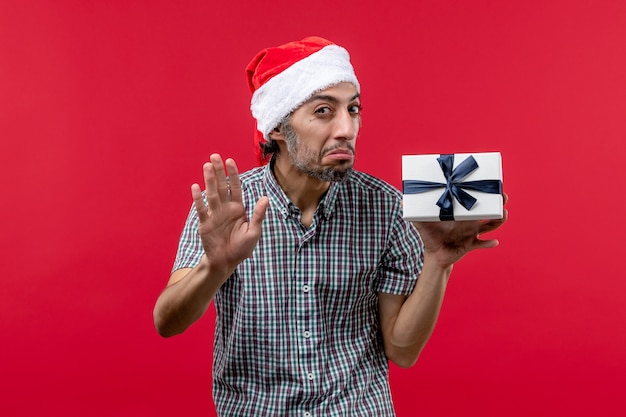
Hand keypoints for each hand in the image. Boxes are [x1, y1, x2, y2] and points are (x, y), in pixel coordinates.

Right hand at [191, 154, 268, 273]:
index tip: (230, 161)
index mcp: (238, 208)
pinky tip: (195, 187)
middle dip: (218, 171)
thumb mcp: (254, 232)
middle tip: (214, 156)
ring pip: (211, 194)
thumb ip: (258, 215)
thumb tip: (265, 198)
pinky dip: (198, 199)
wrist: (226, 262)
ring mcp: (214, 215)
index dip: (233, 174)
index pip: (235, 187)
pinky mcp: (205, 223)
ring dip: (208, 180)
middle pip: (221, 186)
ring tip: (206, 166)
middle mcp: (225, 208)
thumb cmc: (241, 248)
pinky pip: (201, 209)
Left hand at [412, 193, 507, 267]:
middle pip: (490, 210)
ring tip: (502, 214)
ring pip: (491, 225)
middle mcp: (470, 221)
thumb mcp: (422, 223)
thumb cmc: (430, 236)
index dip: (485, 193)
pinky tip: (494, 241)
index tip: (492, 185)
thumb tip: (402, 202)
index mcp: (461, 213)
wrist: (434, 255)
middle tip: (502, 197)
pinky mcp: (471, 245)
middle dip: (498, 203)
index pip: (476, 200)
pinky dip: (489, 243)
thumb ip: (414, 213)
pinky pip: (483, 244)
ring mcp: (472, 233)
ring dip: (499, 220)